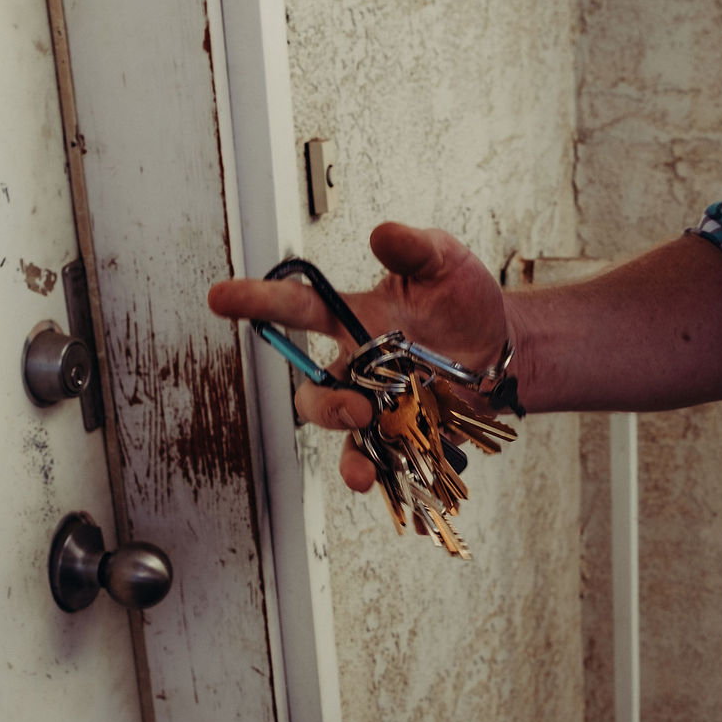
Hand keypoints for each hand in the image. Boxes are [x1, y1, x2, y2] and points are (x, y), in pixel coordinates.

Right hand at [207, 222, 508, 491]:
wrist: (501, 347)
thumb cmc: (461, 299)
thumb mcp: (442, 261)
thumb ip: (413, 248)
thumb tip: (383, 234)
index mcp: (355, 320)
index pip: (297, 309)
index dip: (258, 302)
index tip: (221, 298)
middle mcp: (358, 368)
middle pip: (313, 394)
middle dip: (324, 405)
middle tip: (357, 408)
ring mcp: (380, 405)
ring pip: (342, 436)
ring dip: (349, 451)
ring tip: (370, 449)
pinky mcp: (406, 434)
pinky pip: (383, 463)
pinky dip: (382, 476)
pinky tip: (389, 487)